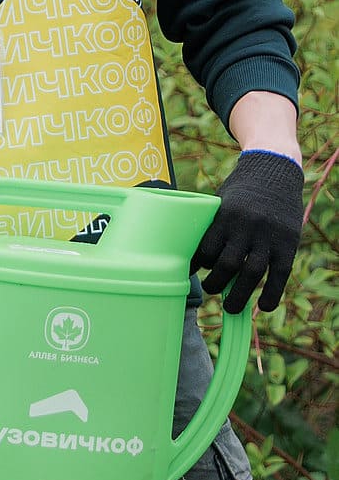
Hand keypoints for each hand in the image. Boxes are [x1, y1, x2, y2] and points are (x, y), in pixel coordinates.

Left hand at [194, 150, 305, 312]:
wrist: (274, 172)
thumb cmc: (240, 190)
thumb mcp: (219, 200)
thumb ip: (210, 226)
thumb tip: (190, 256)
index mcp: (224, 216)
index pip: (206, 249)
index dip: (196, 266)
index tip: (189, 275)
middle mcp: (246, 226)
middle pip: (227, 265)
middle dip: (215, 284)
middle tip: (210, 291)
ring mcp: (269, 235)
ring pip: (252, 272)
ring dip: (239, 294)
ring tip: (231, 307)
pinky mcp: (289, 242)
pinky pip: (280, 273)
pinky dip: (272, 292)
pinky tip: (264, 307)